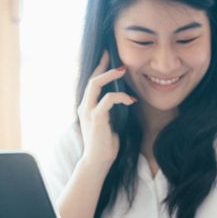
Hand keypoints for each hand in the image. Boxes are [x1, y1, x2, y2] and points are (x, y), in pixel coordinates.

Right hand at [77, 51, 135, 168]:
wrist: (97, 161)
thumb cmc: (105, 144)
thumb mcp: (110, 123)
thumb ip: (111, 110)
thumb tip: (124, 100)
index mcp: (86, 106)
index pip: (92, 83)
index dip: (100, 69)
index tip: (109, 58)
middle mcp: (84, 106)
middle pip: (92, 78)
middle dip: (104, 65)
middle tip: (116, 57)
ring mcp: (88, 111)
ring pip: (96, 84)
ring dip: (111, 76)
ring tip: (124, 71)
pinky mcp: (96, 118)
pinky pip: (108, 100)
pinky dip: (121, 97)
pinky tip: (131, 100)